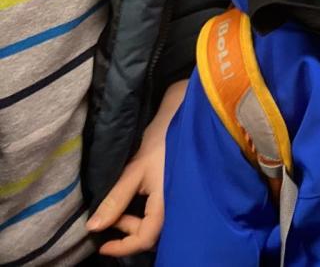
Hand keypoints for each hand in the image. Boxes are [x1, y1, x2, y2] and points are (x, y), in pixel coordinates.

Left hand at [86, 80, 186, 255]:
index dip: (122, 246)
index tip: (101, 244)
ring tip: (122, 206)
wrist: (184, 116)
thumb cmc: (161, 142)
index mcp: (167, 204)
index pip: (145, 238)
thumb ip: (116, 200)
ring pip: (156, 222)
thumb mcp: (134, 171)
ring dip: (136, 220)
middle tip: (112, 216)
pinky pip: (161, 210)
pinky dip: (145, 211)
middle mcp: (177, 206)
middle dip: (128, 230)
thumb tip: (92, 228)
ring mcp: (179, 197)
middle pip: (151, 233)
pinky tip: (137, 199)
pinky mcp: (179, 189)